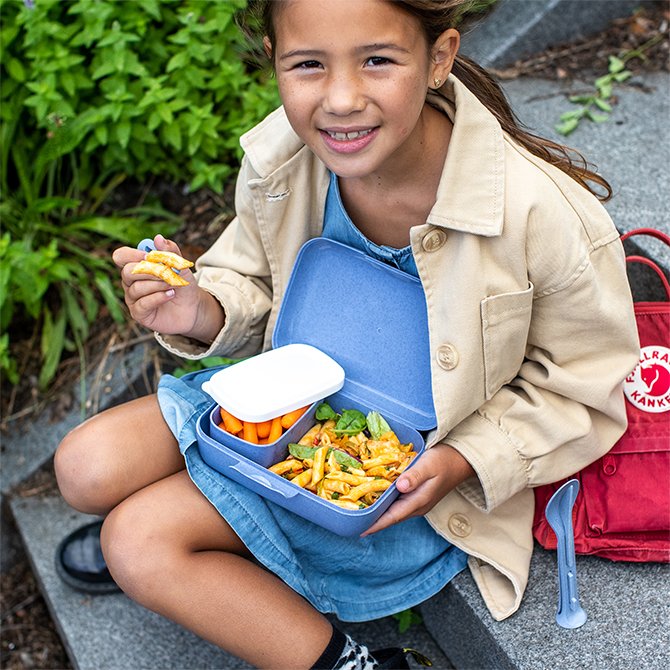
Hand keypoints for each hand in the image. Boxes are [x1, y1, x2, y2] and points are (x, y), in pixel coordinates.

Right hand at [113, 234, 222, 341]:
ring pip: (136, 288)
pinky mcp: (139, 313)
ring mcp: (133, 298)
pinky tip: (170, 295)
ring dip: (158, 285)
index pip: (121, 256)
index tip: (149, 256)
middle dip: (149, 271)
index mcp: (136, 266)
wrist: (193, 308)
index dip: (132, 254)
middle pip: (127, 271)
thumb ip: (170, 252)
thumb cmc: (183, 285)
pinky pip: (142, 304)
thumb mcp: (181, 266)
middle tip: (166, 273)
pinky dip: (158, 297)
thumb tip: (158, 238)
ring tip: (173, 285)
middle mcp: (130, 282)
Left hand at [361, 443, 475, 535]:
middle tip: (352, 521)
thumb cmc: (443, 461)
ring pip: (393, 512)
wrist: (460, 460)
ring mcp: (417, 503)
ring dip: (378, 513)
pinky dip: (384, 504)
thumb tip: (400, 486)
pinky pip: (397, 504)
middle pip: (391, 517)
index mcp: (418, 501)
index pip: (392, 517)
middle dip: (372, 521)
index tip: (359, 529)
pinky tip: (374, 499)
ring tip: (358, 513)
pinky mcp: (416, 496)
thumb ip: (414, 476)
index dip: (375, 524)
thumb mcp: (428, 465)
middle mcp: (416, 506)